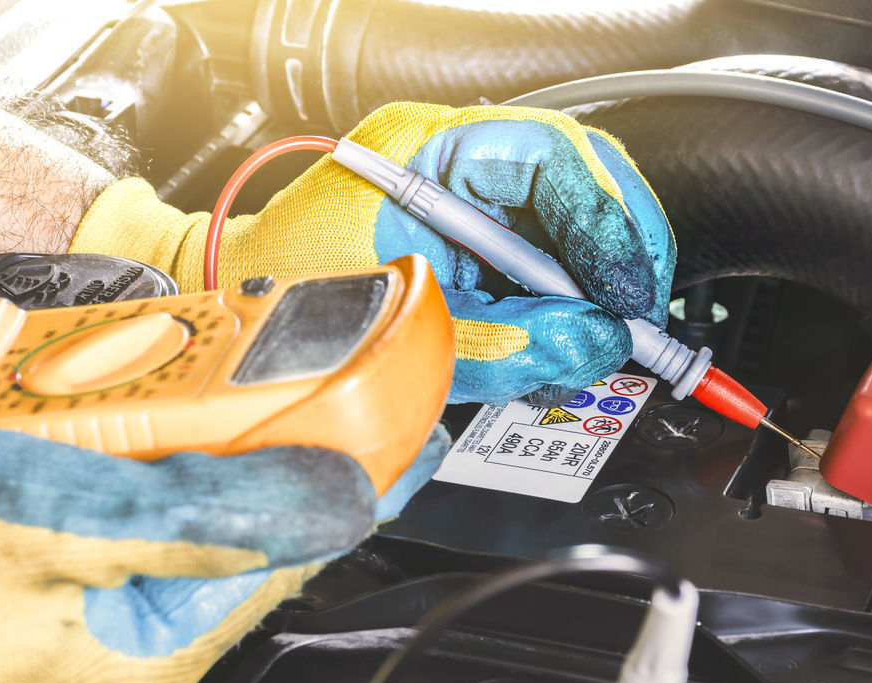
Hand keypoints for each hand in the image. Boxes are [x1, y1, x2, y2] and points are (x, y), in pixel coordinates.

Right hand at [0, 427, 446, 682]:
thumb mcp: (45, 519)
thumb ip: (202, 517)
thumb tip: (335, 503)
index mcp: (131, 676)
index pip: (287, 569)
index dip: (358, 493)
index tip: (409, 439)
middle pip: (231, 559)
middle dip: (270, 474)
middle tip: (312, 395)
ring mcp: (58, 661)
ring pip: (168, 552)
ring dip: (197, 476)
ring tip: (223, 406)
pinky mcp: (20, 627)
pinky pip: (109, 556)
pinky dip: (131, 498)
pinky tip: (123, 448)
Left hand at [70, 103, 675, 404]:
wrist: (235, 291)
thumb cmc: (289, 292)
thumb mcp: (404, 327)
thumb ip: (504, 341)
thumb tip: (594, 343)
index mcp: (429, 150)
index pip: (556, 158)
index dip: (609, 225)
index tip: (629, 295)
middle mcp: (456, 158)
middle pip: (582, 182)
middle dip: (622, 254)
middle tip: (636, 322)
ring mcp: (468, 191)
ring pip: (573, 220)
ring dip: (602, 281)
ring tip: (609, 337)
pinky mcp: (475, 230)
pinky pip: (547, 252)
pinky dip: (572, 297)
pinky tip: (574, 332)